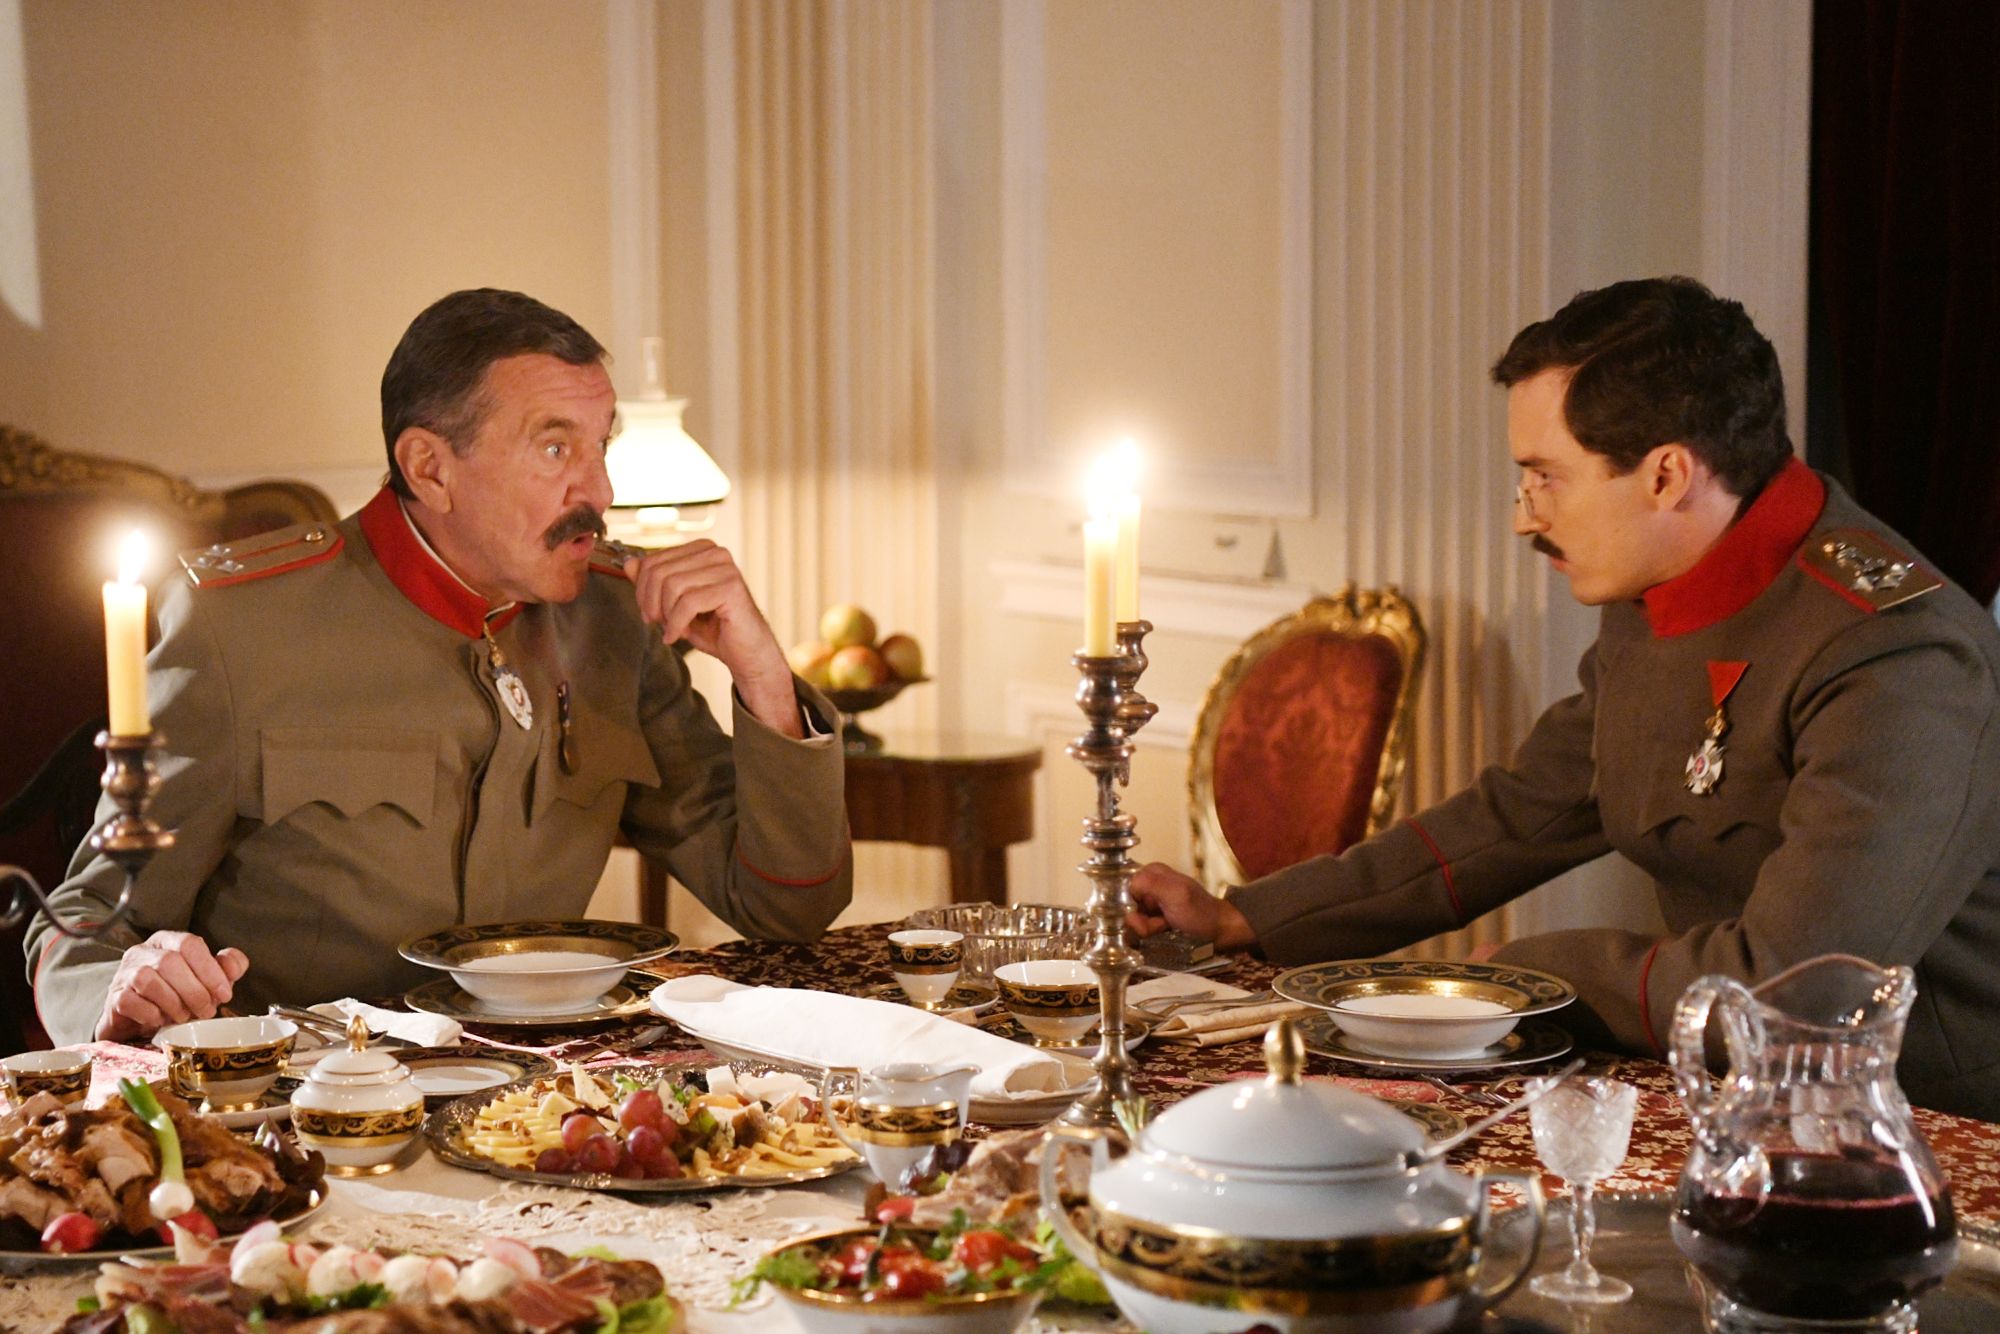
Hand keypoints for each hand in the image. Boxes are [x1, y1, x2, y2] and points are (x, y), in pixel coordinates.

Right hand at [96, 931, 249, 1040]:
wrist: (139, 1019)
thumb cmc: (176, 994)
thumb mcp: (206, 978)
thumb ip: (226, 968)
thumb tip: (235, 964)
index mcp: (168, 941)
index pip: (190, 944)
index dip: (210, 970)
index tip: (225, 994)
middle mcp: (143, 951)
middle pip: (170, 962)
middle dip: (194, 991)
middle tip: (207, 1011)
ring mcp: (125, 973)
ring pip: (148, 979)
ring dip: (173, 1002)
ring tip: (185, 1017)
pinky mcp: (114, 997)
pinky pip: (130, 1001)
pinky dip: (151, 1013)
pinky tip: (162, 1020)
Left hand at [624, 540, 799, 736]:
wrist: (745, 652)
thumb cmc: (714, 628)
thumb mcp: (674, 604)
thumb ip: (653, 582)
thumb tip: (629, 564)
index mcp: (701, 550)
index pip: (653, 560)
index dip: (641, 589)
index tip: (648, 613)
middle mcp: (715, 553)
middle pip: (659, 571)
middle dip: (650, 602)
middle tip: (656, 624)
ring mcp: (726, 568)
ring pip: (672, 585)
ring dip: (665, 615)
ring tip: (673, 630)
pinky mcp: (732, 587)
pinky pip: (688, 602)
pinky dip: (677, 624)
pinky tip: (680, 636)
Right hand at [1126, 862, 1255, 950]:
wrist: (1219, 930)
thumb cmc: (1200, 912)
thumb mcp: (1175, 894)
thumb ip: (1150, 884)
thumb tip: (1127, 887)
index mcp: (1150, 872)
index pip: (1122, 890)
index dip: (1130, 907)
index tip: (1146, 915)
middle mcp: (1148, 885)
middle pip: (1127, 907)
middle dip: (1141, 921)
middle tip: (1161, 923)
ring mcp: (1151, 902)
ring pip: (1133, 920)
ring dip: (1148, 928)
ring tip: (1166, 926)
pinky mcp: (1155, 917)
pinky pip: (1141, 927)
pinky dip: (1152, 932)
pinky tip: (1166, 930)